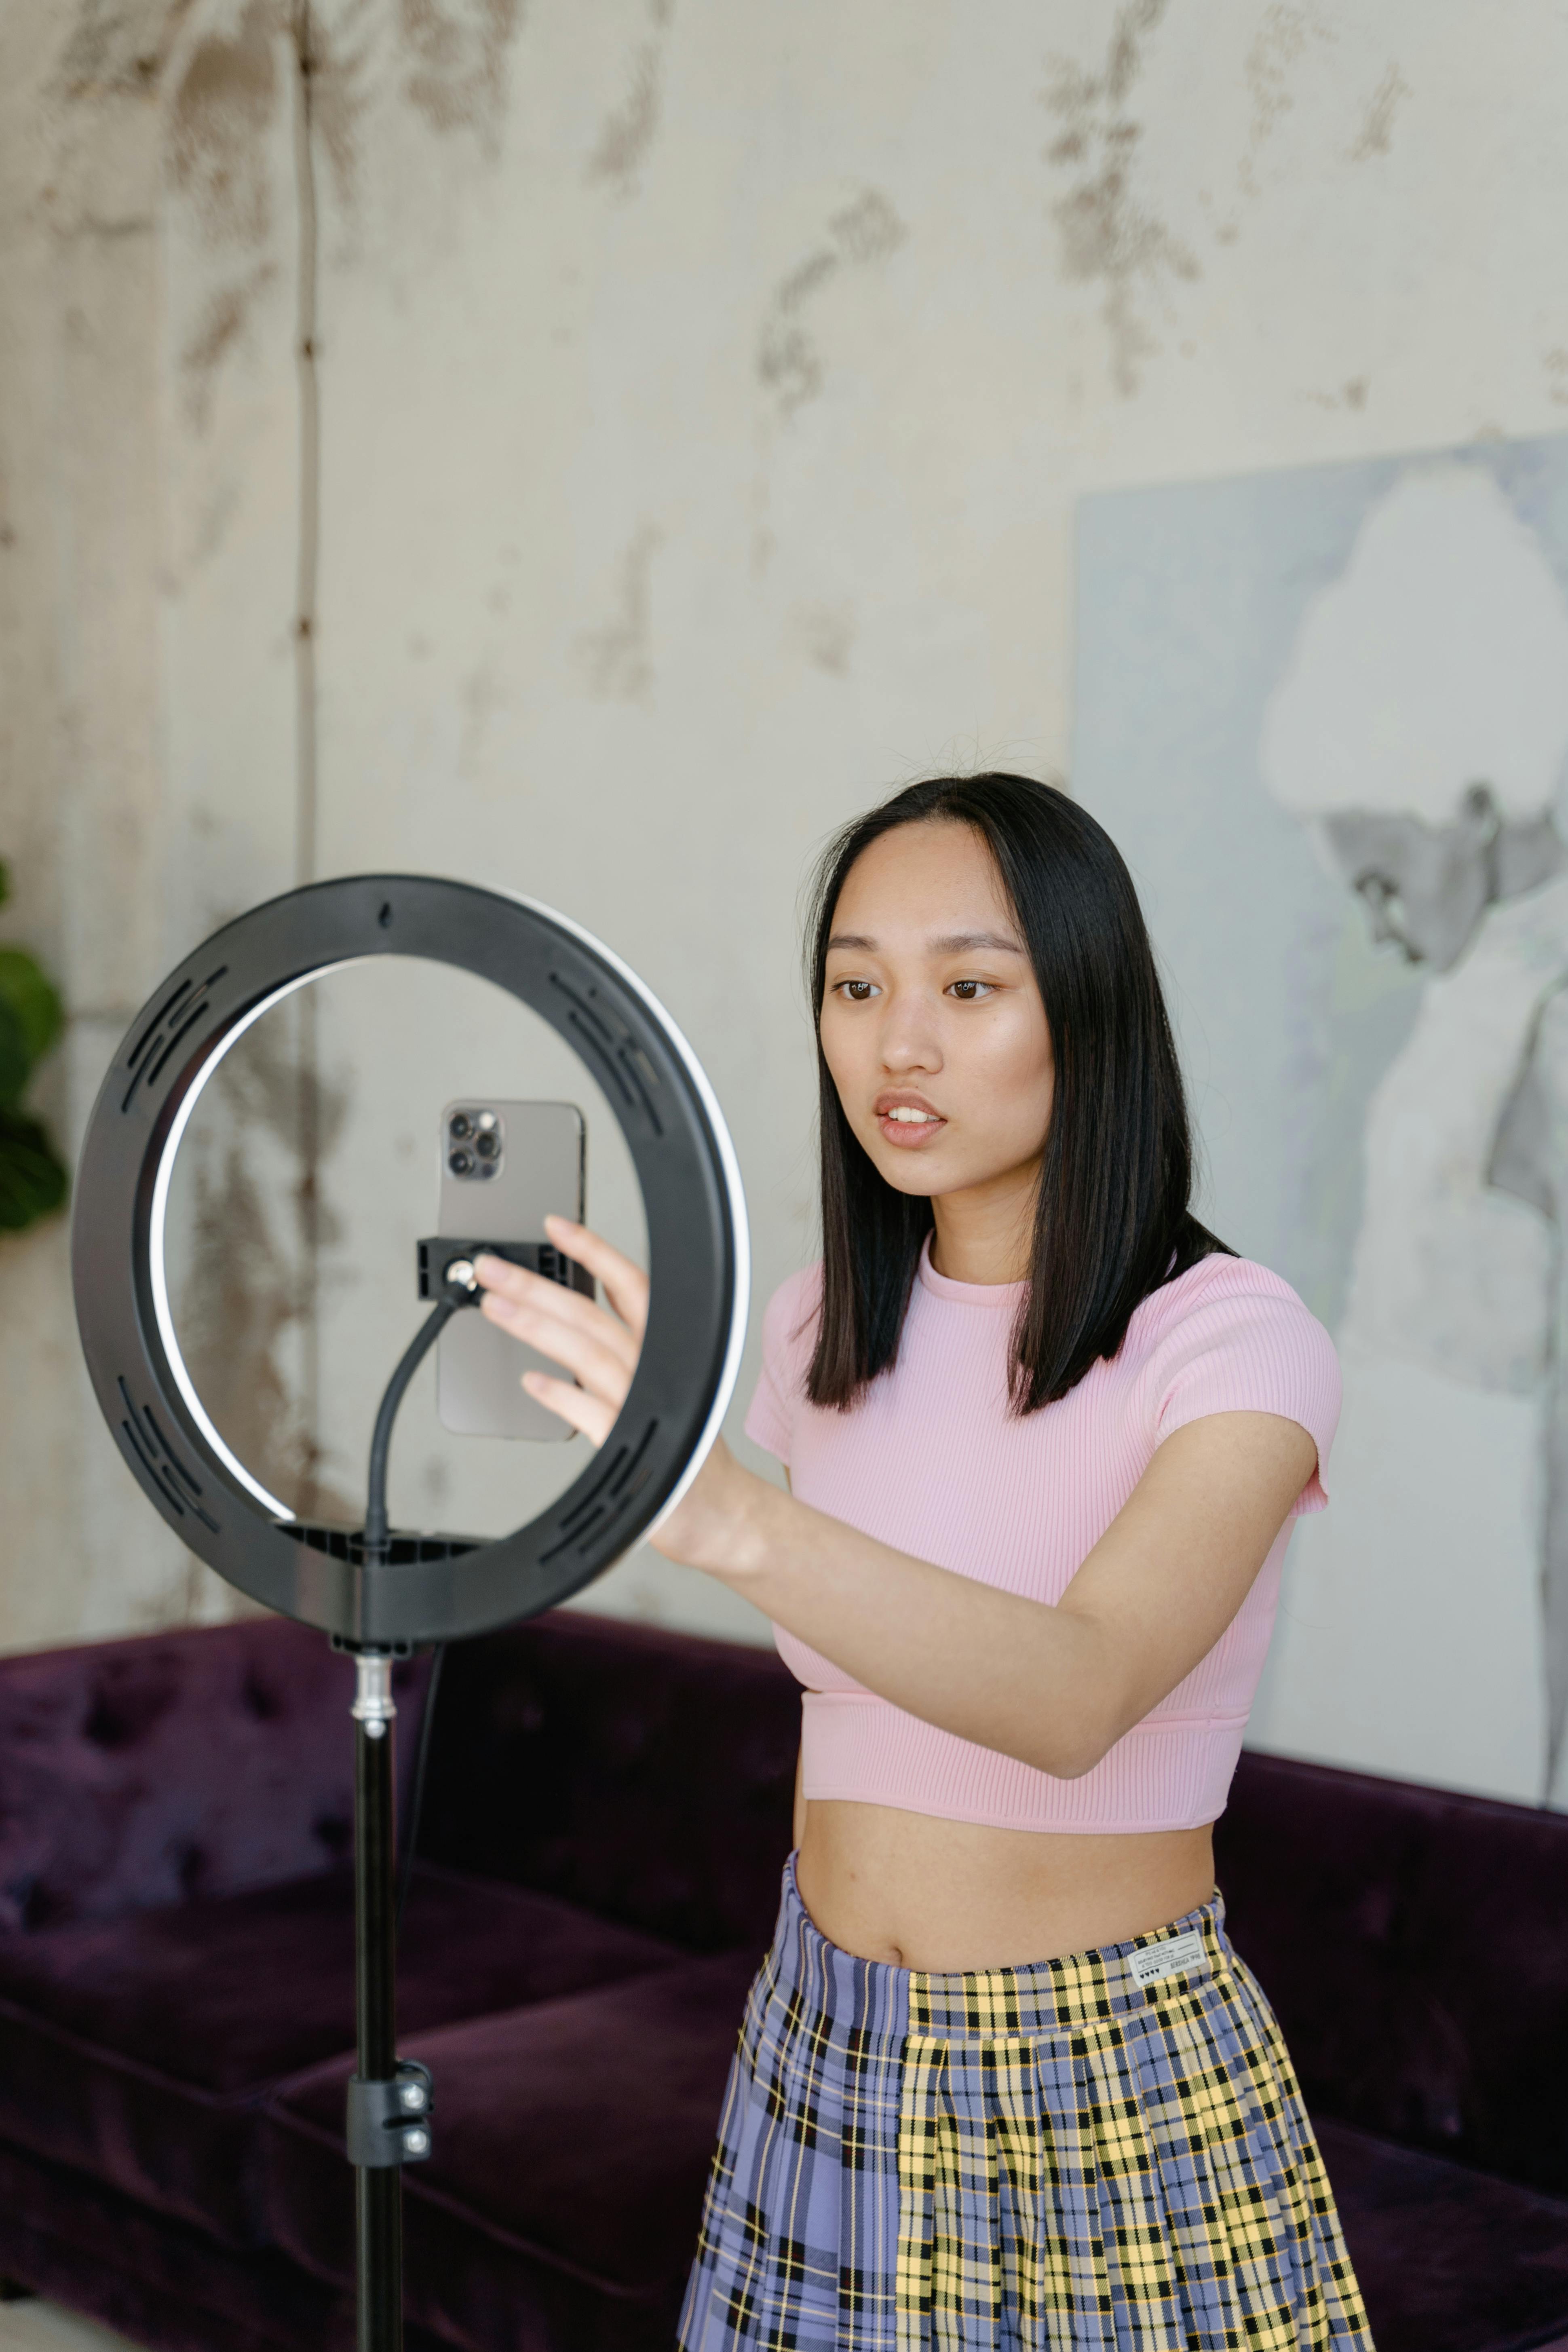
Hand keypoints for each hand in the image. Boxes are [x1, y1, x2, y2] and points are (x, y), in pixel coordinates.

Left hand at [474, 1215, 769, 1572]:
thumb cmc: (685, 1454)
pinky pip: (593, 1414)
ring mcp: (645, 1408)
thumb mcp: (663, 1388)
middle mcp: (658, 1371)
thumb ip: (620, 1354)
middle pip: (593, 1316)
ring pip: (589, 1353)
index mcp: (666, 1351)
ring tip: (495, 1309)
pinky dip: (563, 1397)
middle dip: (538, 1286)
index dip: (594, 1252)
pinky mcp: (634, 1449)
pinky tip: (533, 1384)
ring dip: (538, 1327)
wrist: (719, 1516)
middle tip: (492, 1269)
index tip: (555, 1228)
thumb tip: (567, 1323)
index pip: (630, 1286)